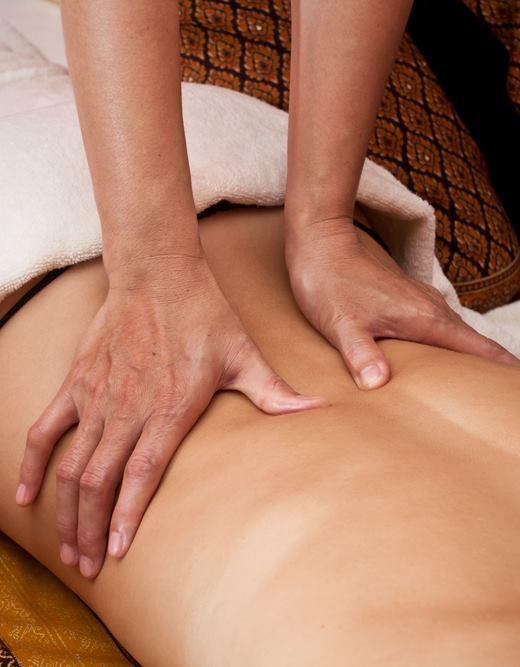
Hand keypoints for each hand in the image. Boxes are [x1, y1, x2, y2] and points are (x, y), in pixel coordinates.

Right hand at [16, 252, 324, 578]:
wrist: (158, 273)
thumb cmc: (204, 313)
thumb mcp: (244, 354)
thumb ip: (276, 392)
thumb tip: (320, 411)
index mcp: (170, 408)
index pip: (141, 474)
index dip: (127, 517)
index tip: (118, 554)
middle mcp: (129, 408)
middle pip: (99, 482)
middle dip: (92, 530)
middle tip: (90, 567)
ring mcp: (98, 396)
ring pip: (72, 465)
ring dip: (67, 510)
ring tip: (68, 548)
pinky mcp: (78, 382)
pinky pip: (46, 429)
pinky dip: (34, 464)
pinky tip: (27, 495)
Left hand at [284, 214, 518, 389]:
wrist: (321, 244)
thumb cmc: (329, 283)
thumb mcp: (341, 323)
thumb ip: (360, 354)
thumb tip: (378, 383)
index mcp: (425, 318)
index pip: (479, 349)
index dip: (502, 369)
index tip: (510, 392)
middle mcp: (432, 308)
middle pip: (474, 345)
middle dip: (490, 371)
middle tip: (495, 399)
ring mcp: (420, 301)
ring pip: (457, 335)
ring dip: (470, 359)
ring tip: (473, 388)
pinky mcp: (407, 299)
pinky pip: (439, 327)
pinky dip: (448, 347)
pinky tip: (436, 363)